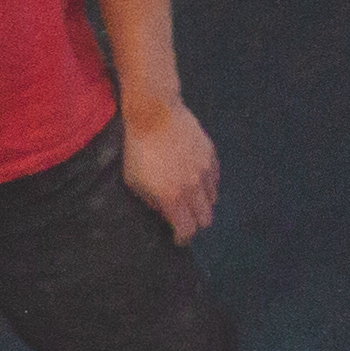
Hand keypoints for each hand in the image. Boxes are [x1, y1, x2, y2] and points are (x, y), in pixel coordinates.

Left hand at [119, 99, 219, 244]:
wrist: (154, 112)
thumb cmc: (137, 148)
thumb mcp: (134, 181)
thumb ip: (151, 202)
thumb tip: (164, 212)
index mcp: (172, 197)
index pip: (187, 230)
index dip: (182, 238)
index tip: (177, 238)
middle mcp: (193, 188)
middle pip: (206, 219)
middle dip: (195, 224)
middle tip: (185, 220)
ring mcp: (205, 171)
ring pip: (213, 200)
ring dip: (202, 204)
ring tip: (190, 199)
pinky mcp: (211, 155)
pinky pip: (215, 179)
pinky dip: (207, 185)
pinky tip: (196, 180)